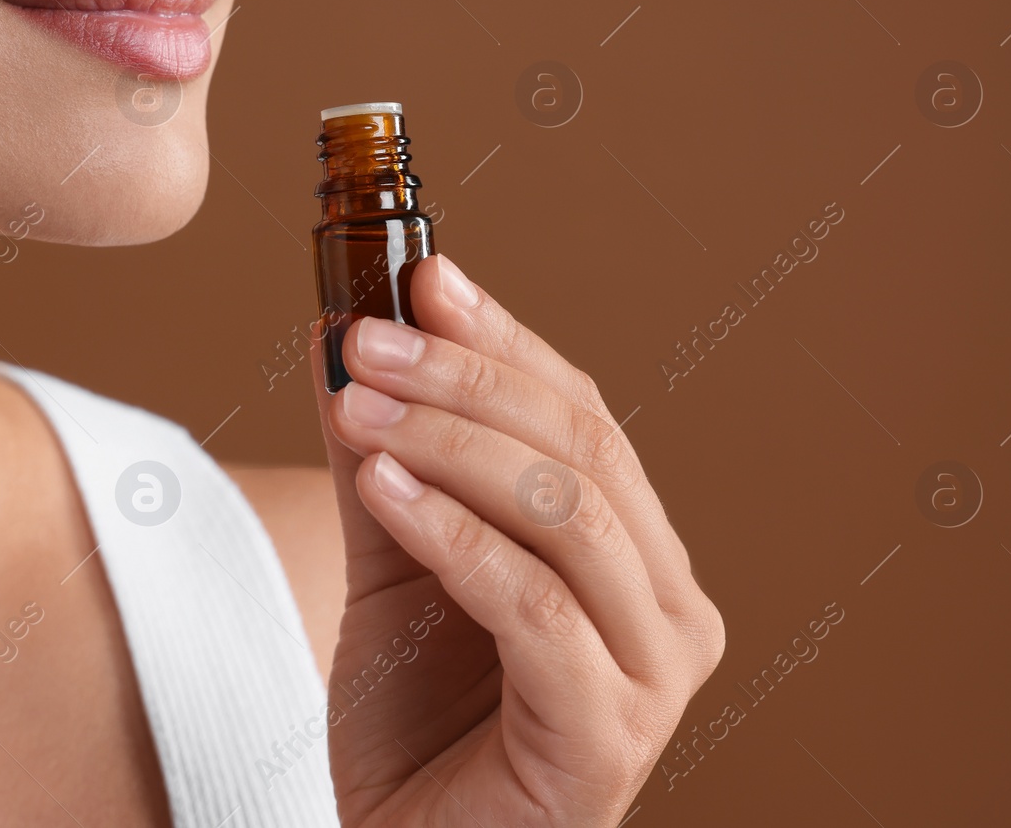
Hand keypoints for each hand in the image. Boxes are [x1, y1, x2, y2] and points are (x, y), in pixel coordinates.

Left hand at [310, 253, 724, 826]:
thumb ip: (382, 459)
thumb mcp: (392, 564)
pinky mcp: (608, 733)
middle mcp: (669, 602)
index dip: (504, 338)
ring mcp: (653, 670)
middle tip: (366, 338)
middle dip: (465, 379)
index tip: (423, 277)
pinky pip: (533, 603)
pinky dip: (452, 531)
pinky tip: (383, 484)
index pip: (583, 414)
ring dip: (450, 441)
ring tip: (356, 405)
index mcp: (636, 552)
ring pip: (564, 511)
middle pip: (580, 449)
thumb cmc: (418, 720)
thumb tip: (341, 338)